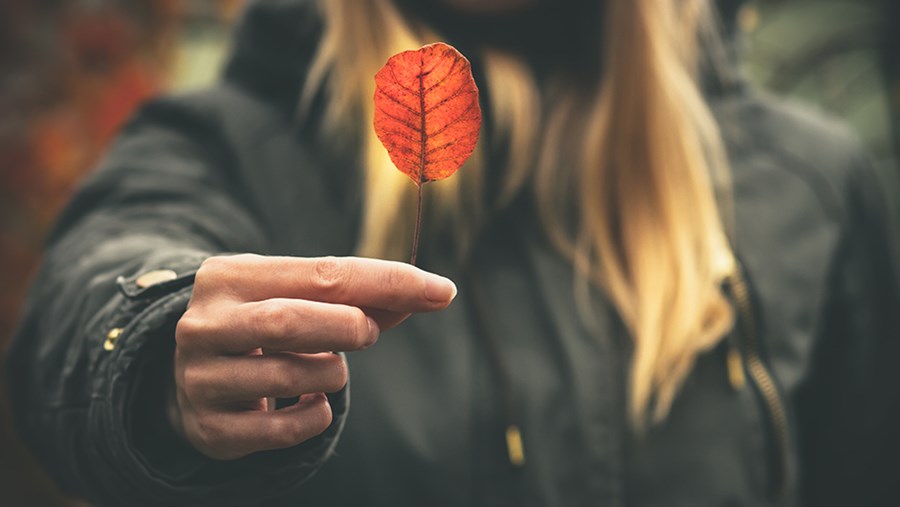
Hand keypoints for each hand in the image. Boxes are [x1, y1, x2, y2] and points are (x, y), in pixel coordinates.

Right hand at [170, 254, 456, 459]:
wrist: (188, 379)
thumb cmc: (261, 327)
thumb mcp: (297, 298)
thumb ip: (360, 296)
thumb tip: (435, 293)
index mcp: (229, 276)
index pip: (323, 273)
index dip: (389, 282)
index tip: (442, 291)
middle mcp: (205, 323)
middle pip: (293, 320)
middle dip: (351, 328)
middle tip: (370, 333)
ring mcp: (200, 378)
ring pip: (293, 377)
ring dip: (332, 374)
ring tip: (326, 367)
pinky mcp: (209, 427)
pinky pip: (285, 429)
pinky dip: (316, 416)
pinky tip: (309, 402)